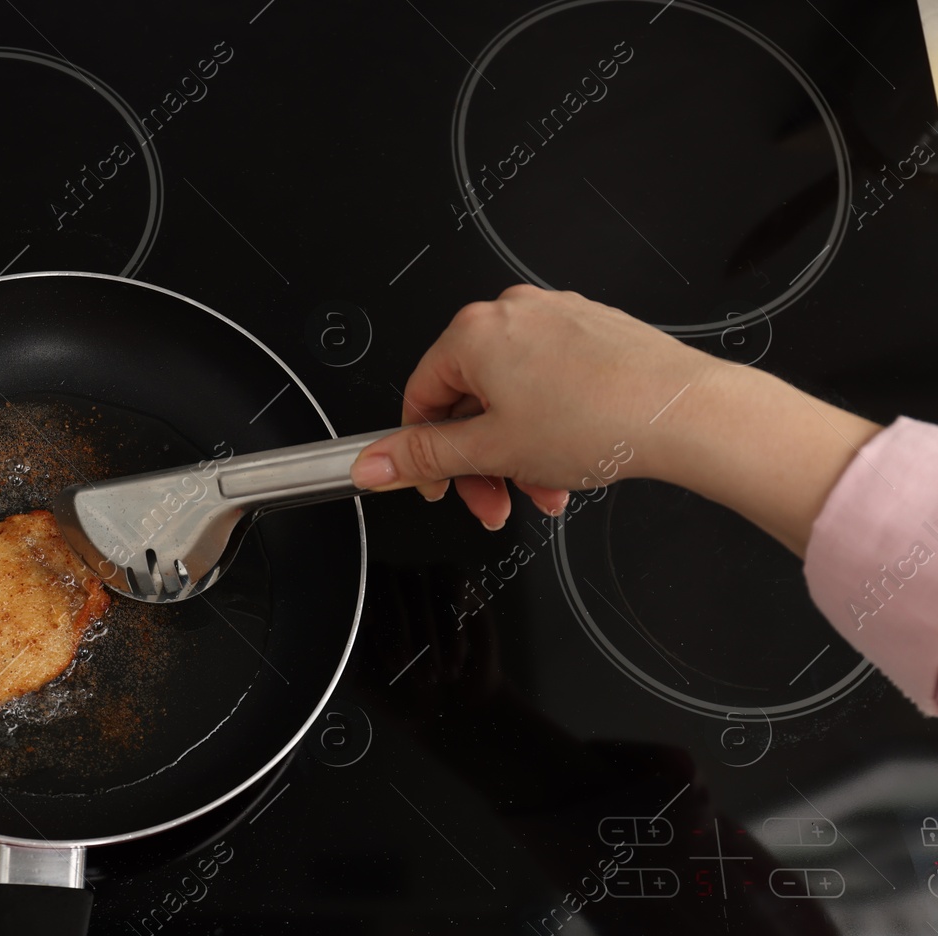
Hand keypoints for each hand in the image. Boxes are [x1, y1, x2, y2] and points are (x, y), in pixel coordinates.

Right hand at [351, 285, 881, 555]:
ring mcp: (558, 319)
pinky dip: (549, 428)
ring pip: (513, 397)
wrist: (683, 413)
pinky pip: (550, 384)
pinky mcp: (594, 332)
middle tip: (494, 502)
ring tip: (541, 491)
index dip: (423, 455)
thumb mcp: (491, 451)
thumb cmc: (598, 420)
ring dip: (517, 454)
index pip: (420, 397)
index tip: (438, 487)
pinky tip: (566, 464)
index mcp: (474, 332)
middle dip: (480, 463)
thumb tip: (373, 463)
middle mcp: (513, 313)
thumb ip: (423, 458)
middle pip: (469, 399)